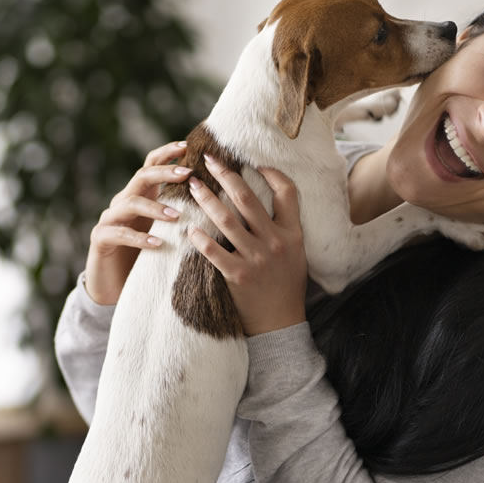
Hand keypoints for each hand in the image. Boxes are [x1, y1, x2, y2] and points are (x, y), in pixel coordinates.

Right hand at [84, 141, 192, 304]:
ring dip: (155, 207)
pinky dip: (140, 238)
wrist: (112, 287)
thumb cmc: (145, 258)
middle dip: (164, 173)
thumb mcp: (165, 233)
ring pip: (130, 202)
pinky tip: (158, 244)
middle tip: (187, 174)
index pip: (151, 165)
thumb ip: (180, 215)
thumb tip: (215, 202)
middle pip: (141, 177)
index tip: (188, 146)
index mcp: (140, 196)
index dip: (167, 154)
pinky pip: (120, 234)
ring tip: (176, 216)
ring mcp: (110, 219)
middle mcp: (123, 202)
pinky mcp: (101, 238)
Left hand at [187, 157, 306, 334]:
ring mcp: (256, 259)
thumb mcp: (295, 252)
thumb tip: (264, 196)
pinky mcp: (238, 276)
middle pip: (248, 200)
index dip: (272, 172)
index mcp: (292, 233)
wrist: (281, 323)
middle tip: (209, 159)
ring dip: (206, 200)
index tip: (252, 161)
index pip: (287, 192)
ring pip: (227, 220)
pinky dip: (200, 238)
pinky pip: (214, 252)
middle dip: (226, 175)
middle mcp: (275, 242)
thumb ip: (282, 227)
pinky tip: (189, 227)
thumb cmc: (285, 284)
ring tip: (193, 186)